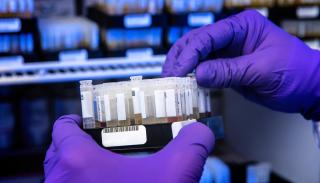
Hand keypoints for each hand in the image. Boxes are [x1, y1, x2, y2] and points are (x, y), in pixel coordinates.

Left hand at [44, 115, 214, 182]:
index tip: (92, 121)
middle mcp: (59, 182)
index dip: (78, 120)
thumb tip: (201, 132)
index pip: (64, 126)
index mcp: (77, 161)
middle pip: (59, 150)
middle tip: (102, 141)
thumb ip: (192, 144)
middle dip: (78, 143)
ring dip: (78, 168)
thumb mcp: (176, 175)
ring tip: (106, 168)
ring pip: (60, 176)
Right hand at [162, 10, 319, 120]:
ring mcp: (229, 52)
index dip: (190, 53)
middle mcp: (232, 36)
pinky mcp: (228, 67)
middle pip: (198, 42)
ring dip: (184, 68)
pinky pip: (206, 70)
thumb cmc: (295, 72)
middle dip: (181, 58)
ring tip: (172, 81)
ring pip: (198, 56)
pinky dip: (194, 78)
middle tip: (169, 76)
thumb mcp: (261, 70)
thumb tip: (198, 74)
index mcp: (243, 26)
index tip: (178, 70)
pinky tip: (186, 85)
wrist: (309, 89)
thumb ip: (228, 71)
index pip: (208, 36)